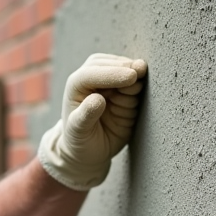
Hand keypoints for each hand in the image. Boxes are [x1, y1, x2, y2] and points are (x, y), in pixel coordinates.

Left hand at [38, 53, 148, 189]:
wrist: (89, 150)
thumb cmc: (79, 139)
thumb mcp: (78, 131)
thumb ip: (86, 115)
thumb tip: (98, 99)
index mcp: (77, 84)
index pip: (93, 72)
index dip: (112, 73)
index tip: (131, 77)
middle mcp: (93, 79)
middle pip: (113, 64)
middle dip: (127, 70)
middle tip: (138, 77)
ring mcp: (111, 83)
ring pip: (127, 70)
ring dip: (135, 80)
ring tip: (133, 94)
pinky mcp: (125, 91)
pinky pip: (136, 84)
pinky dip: (139, 87)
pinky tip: (134, 98)